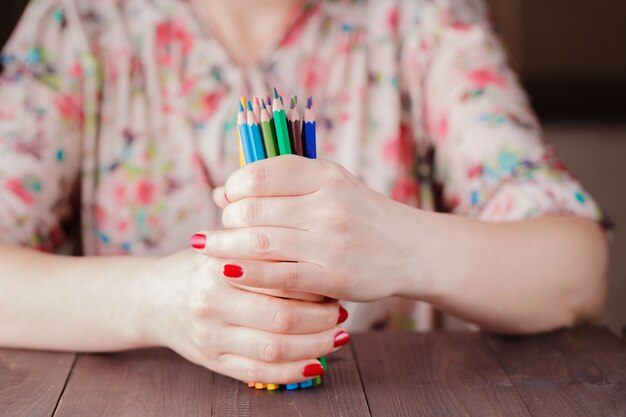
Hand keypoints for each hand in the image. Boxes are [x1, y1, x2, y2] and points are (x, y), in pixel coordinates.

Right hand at [139, 249, 348, 383]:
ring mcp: (211, 337)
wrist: (152, 299)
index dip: (315, 283)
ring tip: (339, 335)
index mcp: (218, 267)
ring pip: (275, 350)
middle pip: (282, 317)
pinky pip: (259, 375)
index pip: (279, 277)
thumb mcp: (222, 246)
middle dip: (322, 319)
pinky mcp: (212, 361)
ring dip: (315, 346)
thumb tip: (315, 247)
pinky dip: (292, 372)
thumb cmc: (199, 268)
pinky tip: (316, 362)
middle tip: (342, 312)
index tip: (335, 281)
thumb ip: (259, 245)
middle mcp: (212, 303)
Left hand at [196, 155, 422, 301]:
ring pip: (260, 242)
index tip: (226, 200)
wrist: (410, 248)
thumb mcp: (329, 186)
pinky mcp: (333, 275)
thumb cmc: (360, 215)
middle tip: (220, 229)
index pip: (259, 173)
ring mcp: (332, 240)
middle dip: (227, 220)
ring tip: (207, 248)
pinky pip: (279, 275)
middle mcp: (328, 203)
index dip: (232, 187)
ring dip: (225, 247)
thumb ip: (280, 185)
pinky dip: (247, 274)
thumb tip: (220, 191)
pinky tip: (227, 272)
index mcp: (325, 174)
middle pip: (253, 209)